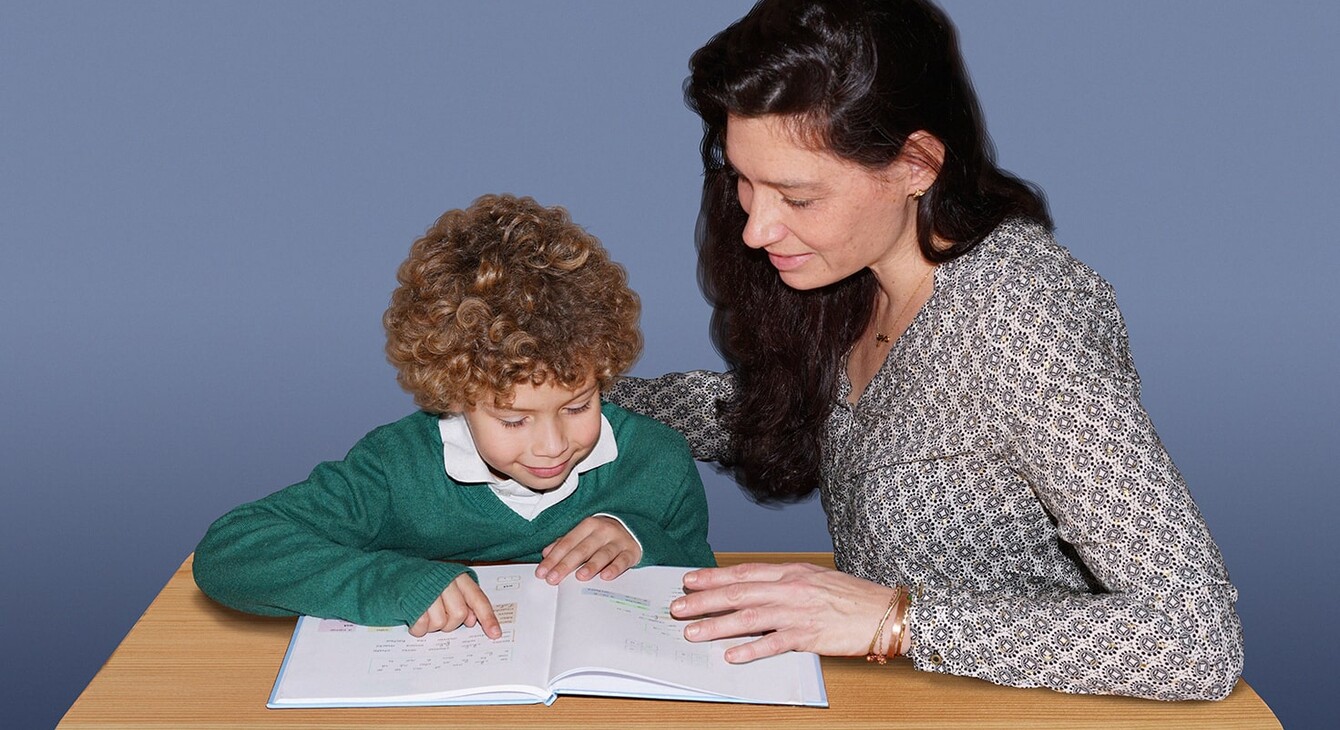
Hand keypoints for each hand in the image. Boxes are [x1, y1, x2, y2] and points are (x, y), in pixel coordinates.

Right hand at [409, 573, 501, 638]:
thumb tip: (472, 621)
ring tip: (426, 615)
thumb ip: (465, 601)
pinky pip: (422, 625)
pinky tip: (415, 619)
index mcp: (458, 577)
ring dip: (433, 626)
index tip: (495, 634)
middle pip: (459, 614)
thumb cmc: (427, 583)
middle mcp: (445, 581)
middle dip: (451, 623)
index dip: (488, 618)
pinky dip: (419, 628)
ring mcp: (427, 590)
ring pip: (440, 622)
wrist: (396, 574)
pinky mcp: (411, 600)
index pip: (478, 599)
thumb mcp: (450, 587)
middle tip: (441, 617)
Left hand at [535, 515, 641, 583]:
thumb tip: (546, 553)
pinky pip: (623, 560)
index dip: (553, 558)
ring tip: (580, 577)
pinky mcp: (631, 551)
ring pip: (603, 554)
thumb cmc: (603, 535)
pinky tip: (606, 576)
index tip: (542, 572)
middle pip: (582, 549)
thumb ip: (566, 543)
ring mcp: (618, 540)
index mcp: (588, 525)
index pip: (567, 543)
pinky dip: (615, 568)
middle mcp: (603, 531)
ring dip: (591, 565)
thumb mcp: (584, 535)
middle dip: (566, 565)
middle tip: (553, 579)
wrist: (634, 528)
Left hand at [669, 562, 899, 662]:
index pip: (744, 572)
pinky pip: (775, 643)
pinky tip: (731, 655)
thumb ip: (785, 585)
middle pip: (739, 592)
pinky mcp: (810, 635)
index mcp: (792, 572)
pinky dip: (751, 649)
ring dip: (717, 625)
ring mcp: (799, 612)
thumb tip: (755, 592)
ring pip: (749, 617)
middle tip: (677, 607)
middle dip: (704, 600)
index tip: (689, 579)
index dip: (714, 576)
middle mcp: (791, 588)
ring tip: (693, 632)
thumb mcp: (815, 580)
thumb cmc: (852, 598)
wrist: (886, 612)